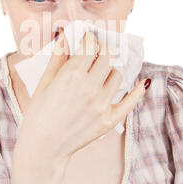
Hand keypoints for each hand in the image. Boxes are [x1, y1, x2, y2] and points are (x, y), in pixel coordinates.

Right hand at [15, 29, 146, 168]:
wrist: (44, 147)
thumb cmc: (39, 113)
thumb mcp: (44, 81)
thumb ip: (58, 56)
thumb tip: (66, 36)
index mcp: (71, 74)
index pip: (90, 45)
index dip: (89, 38)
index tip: (87, 39)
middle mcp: (90, 87)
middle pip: (106, 56)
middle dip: (101, 49)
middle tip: (96, 51)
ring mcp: (102, 104)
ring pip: (116, 75)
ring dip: (109, 69)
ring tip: (100, 73)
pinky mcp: (109, 119)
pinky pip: (130, 101)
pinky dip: (138, 91)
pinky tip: (143, 82)